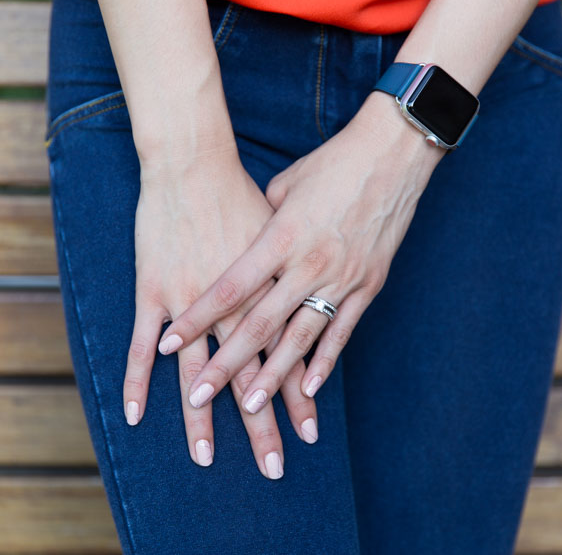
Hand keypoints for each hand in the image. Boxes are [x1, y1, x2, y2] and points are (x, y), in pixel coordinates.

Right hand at [123, 148, 318, 479]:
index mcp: (269, 292)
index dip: (299, 394)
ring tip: (205, 458)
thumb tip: (307, 288)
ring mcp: (191, 301)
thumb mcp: (282, 229)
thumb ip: (292, 267)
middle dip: (261, 423)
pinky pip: (143, 345)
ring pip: (198, 370)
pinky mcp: (155, 290)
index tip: (310, 432)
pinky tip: (137, 416)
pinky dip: (139, 381)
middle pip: (251, 374)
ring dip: (201, 418)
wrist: (195, 162)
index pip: (288, 355)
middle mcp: (234, 305)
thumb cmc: (241, 190)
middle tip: (273, 467)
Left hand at [156, 92, 444, 413]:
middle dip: (226, 366)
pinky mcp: (368, 285)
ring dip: (274, 378)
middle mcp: (307, 264)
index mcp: (280, 237)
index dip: (197, 319)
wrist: (393, 154)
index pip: (229, 288)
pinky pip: (342, 332)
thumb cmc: (333, 163)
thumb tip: (247, 246)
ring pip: (300, 339)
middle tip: (200, 399)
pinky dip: (324, 362)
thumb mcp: (285, 186)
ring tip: (252, 408)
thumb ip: (262, 223)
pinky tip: (309, 389)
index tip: (167, 344)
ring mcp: (340, 278)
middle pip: (259, 325)